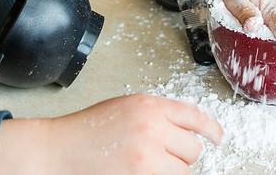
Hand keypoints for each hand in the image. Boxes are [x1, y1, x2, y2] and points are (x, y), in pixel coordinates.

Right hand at [0, 94, 222, 174]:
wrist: (58, 150)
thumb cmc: (85, 131)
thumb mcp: (124, 108)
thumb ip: (155, 115)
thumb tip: (184, 131)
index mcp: (149, 106)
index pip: (194, 115)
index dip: (211, 129)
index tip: (217, 137)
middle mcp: (153, 128)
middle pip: (193, 149)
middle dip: (183, 156)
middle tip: (164, 157)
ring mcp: (148, 156)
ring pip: (184, 171)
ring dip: (172, 171)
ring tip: (149, 166)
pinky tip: (143, 171)